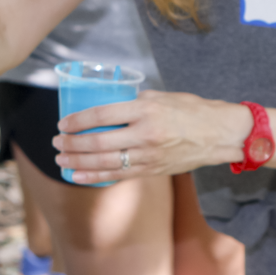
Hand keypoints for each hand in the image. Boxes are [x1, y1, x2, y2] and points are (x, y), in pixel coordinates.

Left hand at [52, 92, 250, 184]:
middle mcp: (145, 134)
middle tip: (56, 142)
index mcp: (146, 110)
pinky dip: (95, 177)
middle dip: (72, 144)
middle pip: (98, 141)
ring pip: (105, 162)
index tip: (63, 123)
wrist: (219, 134)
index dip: (78, 120)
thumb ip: (134, 103)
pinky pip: (119, 175)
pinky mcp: (152, 170)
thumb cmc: (191, 111)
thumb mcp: (161, 97)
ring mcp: (149, 155)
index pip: (102, 115)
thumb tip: (108, 109)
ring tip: (60, 160)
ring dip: (78, 162)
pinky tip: (78, 176)